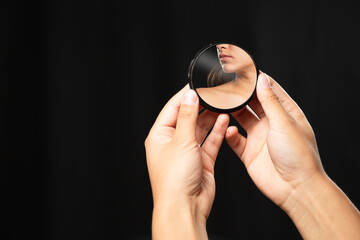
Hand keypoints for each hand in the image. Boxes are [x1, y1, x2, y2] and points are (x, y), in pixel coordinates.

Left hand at [145, 85, 228, 239]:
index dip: (185, 95)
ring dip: (211, 117)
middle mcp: (173, 142)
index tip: (198, 83)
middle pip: (188, 116)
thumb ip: (187, 116)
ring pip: (201, 128)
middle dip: (201, 105)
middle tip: (214, 92)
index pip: (173, 108)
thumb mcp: (181, 141)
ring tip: (223, 103)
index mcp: (160, 135)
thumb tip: (190, 95)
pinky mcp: (202, 159)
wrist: (185, 206)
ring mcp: (188, 151)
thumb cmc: (174, 179)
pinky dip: (218, 131)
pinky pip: (211, 141)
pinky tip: (225, 120)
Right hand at [225, 72, 323, 208]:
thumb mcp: (283, 123)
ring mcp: (259, 138)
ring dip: (231, 112)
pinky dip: (229, 134)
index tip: (242, 70)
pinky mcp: (249, 152)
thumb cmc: (298, 156)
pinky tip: (228, 131)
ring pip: (241, 119)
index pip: (269, 90)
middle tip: (225, 86)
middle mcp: (271, 124)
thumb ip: (270, 101)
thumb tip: (262, 79)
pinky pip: (235, 140)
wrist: (295, 189)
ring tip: (219, 104)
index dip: (256, 79)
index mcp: (285, 113)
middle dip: (239, 94)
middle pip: (252, 103)